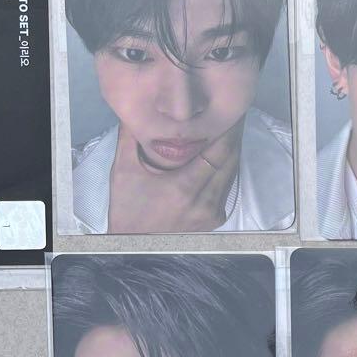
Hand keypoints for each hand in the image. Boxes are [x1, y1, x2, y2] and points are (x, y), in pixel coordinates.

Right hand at [107, 121, 242, 233]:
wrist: (134, 247)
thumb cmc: (128, 210)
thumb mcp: (124, 171)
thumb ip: (130, 138)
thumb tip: (134, 110)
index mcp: (184, 189)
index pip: (218, 153)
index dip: (227, 130)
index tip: (229, 112)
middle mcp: (204, 202)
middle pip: (230, 162)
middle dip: (233, 136)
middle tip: (232, 114)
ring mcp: (212, 213)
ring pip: (231, 175)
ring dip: (231, 152)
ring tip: (228, 129)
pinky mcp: (215, 219)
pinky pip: (226, 188)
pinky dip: (225, 170)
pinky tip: (219, 155)